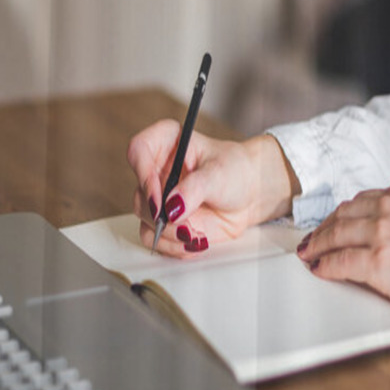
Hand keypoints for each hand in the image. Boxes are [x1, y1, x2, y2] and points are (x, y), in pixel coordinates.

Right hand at [127, 121, 299, 256]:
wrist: (251, 194)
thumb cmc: (236, 171)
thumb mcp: (218, 174)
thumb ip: (194, 189)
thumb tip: (172, 208)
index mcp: (166, 142)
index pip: (138, 152)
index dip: (144, 177)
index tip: (161, 200)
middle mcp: (157, 170)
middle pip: (139, 195)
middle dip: (162, 216)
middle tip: (185, 225)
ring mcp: (160, 197)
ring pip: (145, 220)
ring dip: (169, 234)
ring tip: (196, 234)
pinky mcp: (166, 220)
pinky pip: (156, 239)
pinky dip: (174, 246)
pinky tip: (195, 242)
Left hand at [297, 185, 389, 326]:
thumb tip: (367, 232)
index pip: (354, 203)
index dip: (334, 217)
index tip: (326, 226)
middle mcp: (386, 210)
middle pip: (339, 217)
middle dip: (321, 231)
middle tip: (311, 243)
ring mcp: (380, 235)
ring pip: (334, 236)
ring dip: (317, 247)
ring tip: (310, 256)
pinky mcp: (377, 262)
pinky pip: (338, 262)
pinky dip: (325, 266)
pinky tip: (320, 270)